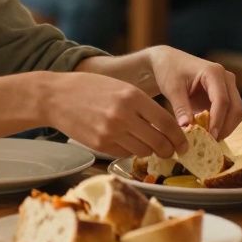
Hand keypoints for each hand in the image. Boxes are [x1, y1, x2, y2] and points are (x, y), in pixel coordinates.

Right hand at [44, 72, 187, 157]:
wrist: (56, 97)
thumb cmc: (90, 88)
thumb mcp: (121, 87)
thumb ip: (142, 105)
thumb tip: (167, 126)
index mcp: (133, 97)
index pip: (166, 123)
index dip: (180, 137)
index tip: (185, 143)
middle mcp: (124, 116)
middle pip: (159, 142)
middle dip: (169, 149)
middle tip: (173, 151)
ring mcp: (111, 132)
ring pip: (143, 151)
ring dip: (150, 151)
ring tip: (149, 144)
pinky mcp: (100, 145)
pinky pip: (126, 154)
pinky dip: (131, 151)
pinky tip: (128, 142)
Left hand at [144, 46, 241, 139]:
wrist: (169, 62)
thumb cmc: (169, 71)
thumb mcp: (172, 88)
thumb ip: (180, 108)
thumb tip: (186, 128)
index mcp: (214, 72)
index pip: (222, 100)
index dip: (218, 120)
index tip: (209, 136)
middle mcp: (226, 78)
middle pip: (236, 108)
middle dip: (225, 127)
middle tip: (209, 142)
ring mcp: (228, 87)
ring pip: (236, 113)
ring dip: (225, 128)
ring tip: (207, 140)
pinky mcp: (225, 96)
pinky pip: (229, 114)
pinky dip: (222, 125)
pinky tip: (207, 134)